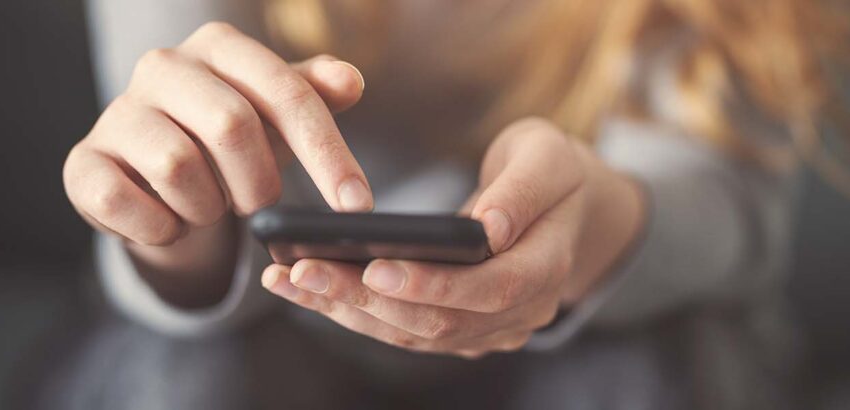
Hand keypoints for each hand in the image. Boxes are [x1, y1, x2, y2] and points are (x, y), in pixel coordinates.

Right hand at [63, 22, 372, 304]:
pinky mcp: (83, 163)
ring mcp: (117, 113)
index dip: (328, 154)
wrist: (154, 176)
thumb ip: (315, 95)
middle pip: (232, 127)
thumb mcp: (278, 115)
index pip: (287, 95)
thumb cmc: (229, 138)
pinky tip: (168, 221)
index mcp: (219, 46)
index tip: (357, 206)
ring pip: (178, 167)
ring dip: (208, 206)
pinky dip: (161, 227)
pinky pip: (126, 203)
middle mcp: (162, 66)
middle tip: (256, 202)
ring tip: (207, 203)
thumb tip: (350, 80)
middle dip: (259, 183)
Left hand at [261, 118, 643, 357]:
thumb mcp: (547, 158)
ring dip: (348, 311)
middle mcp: (518, 314)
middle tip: (304, 272)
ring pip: (411, 333)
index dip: (433, 284)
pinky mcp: (456, 328)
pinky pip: (401, 328)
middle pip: (438, 321)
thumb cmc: (551, 171)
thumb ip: (522, 191)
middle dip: (366, 300)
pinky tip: (306, 288)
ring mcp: (486, 329)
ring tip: (289, 280)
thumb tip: (486, 227)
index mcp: (547, 269)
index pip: (491, 289)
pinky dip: (352, 310)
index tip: (376, 267)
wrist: (560, 206)